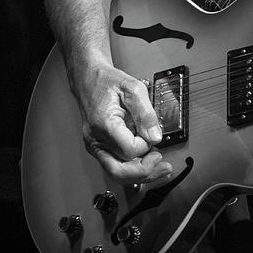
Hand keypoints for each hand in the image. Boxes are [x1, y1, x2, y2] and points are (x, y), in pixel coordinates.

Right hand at [72, 62, 172, 184]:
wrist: (89, 79)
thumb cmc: (108, 81)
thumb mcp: (133, 88)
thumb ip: (146, 113)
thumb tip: (155, 136)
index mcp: (104, 125)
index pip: (129, 150)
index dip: (146, 145)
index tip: (152, 134)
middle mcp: (95, 140)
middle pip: (119, 171)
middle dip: (144, 172)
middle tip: (163, 165)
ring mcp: (95, 145)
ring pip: (116, 172)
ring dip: (139, 173)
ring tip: (159, 166)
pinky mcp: (99, 147)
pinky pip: (115, 164)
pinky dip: (132, 167)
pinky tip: (146, 162)